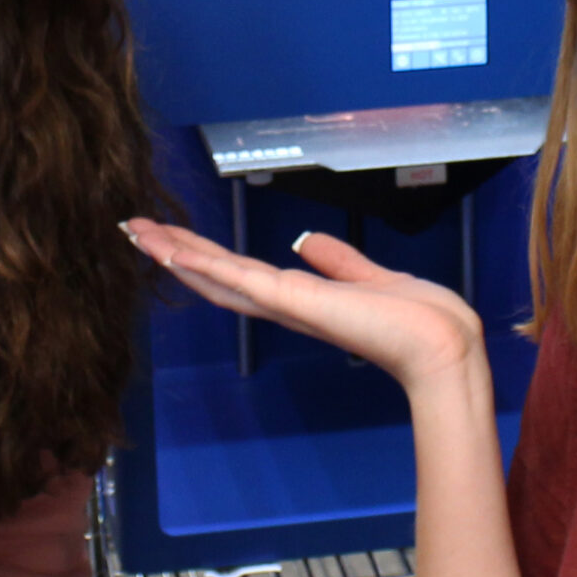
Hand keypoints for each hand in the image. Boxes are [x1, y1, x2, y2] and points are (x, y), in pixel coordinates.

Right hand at [123, 218, 486, 395]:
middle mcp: (286, 306)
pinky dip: (204, 265)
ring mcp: (287, 305)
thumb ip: (337, 260)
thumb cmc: (420, 320)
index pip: (240, 275)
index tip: (172, 238)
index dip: (204, 258)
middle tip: (133, 230)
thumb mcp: (370, 277)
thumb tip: (305, 241)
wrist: (443, 347)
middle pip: (217, 277)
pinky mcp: (296, 302)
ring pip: (219, 276)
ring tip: (137, 233)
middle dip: (175, 253)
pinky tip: (173, 252)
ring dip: (176, 255)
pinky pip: (241, 280)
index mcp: (302, 301)